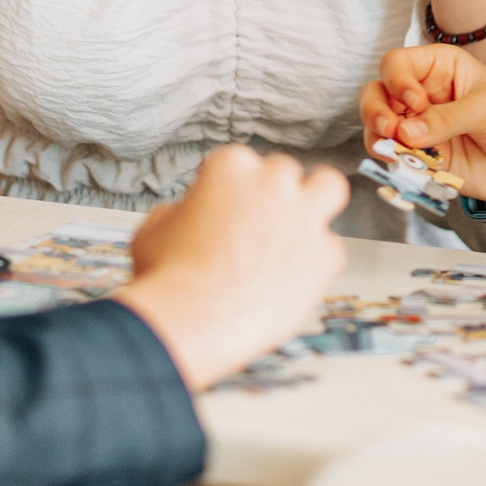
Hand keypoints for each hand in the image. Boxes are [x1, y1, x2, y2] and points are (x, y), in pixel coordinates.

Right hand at [113, 145, 349, 389]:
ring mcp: (306, 215)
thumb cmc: (167, 276)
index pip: (242, 164)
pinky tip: (291, 282)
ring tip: (299, 227)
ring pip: (328, 187)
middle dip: (273, 194)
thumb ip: (181, 210)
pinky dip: (314, 262)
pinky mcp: (327, 253)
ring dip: (316, 201)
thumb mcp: (156, 227)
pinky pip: (329, 248)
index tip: (225, 213)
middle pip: (285, 172)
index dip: (232, 190)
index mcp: (233, 165)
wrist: (193, 322)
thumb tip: (189, 214)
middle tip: (259, 225)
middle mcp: (275, 182)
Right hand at [359, 41, 485, 201]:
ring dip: (378, 138)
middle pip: (378, 93)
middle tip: (390, 128)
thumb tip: (407, 132)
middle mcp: (423, 94)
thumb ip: (448, 118)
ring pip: (378, 127)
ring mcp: (420, 127)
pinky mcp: (422, 157)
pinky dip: (392, 162)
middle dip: (375, 110)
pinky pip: (394, 158)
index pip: (398, 64)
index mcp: (439, 68)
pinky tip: (405, 165)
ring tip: (394, 151)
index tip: (415, 101)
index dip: (397, 80)